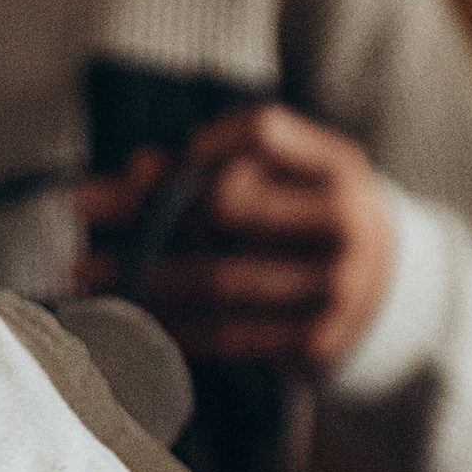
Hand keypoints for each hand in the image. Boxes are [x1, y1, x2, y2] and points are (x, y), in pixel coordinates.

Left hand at [74, 102, 395, 369]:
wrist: (392, 293)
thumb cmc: (315, 218)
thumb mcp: (296, 177)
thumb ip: (224, 161)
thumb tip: (135, 170)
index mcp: (341, 168)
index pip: (264, 132)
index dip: (202, 140)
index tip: (148, 159)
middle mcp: (344, 223)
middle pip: (229, 205)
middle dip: (146, 208)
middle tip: (78, 208)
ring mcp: (333, 286)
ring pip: (219, 279)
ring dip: (141, 277)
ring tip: (81, 273)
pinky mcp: (315, 340)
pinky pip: (229, 334)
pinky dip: (170, 326)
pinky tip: (124, 316)